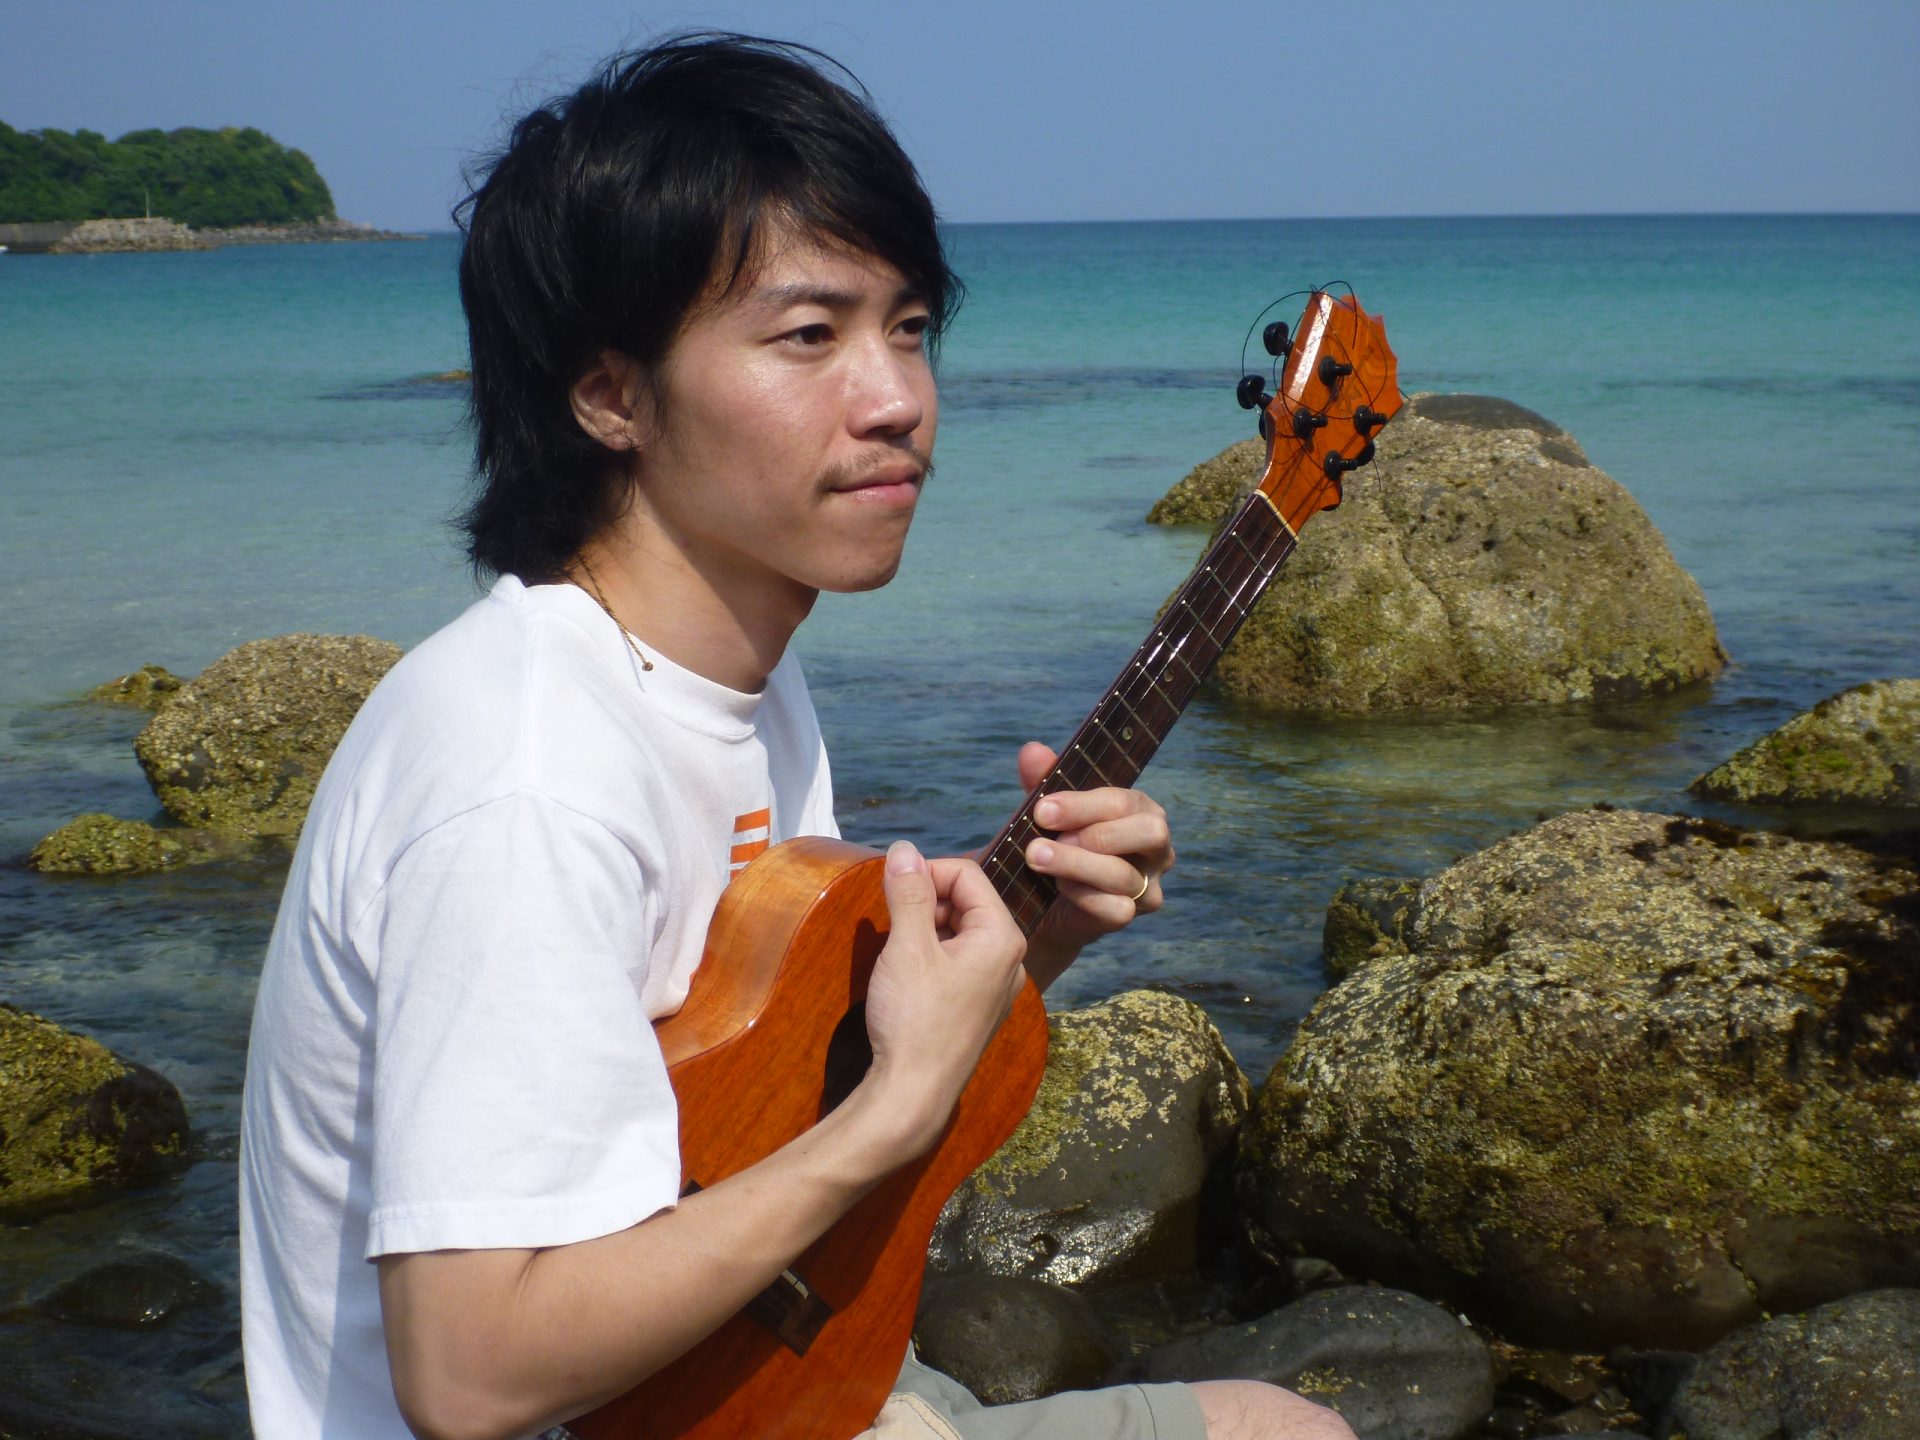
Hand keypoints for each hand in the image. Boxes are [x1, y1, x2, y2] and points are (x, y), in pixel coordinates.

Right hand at [859, 841, 1026, 1157]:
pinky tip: (906, 973)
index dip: (926, 871)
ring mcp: (996, 986)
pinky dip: (931, 954)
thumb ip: (908, 892)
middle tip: (891, 921)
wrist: (913, 1095)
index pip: (968, 874)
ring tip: (897, 948)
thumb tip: (903, 848)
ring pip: (960, 931)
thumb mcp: (907, 947)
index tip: (892, 885)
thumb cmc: (914, 1020)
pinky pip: (958, 961)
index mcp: (1002, 938)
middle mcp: (1009, 959)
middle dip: (926, 900)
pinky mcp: (978, 1007)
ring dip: (925, 927)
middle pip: (967, 901)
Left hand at [1016, 741, 1174, 982]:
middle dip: (1096, 833)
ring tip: (1037, 858)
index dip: (1082, 804)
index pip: (1125, 801)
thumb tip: (1032, 750)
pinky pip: (1117, 909)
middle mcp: (1156, 846)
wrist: (1044, 902)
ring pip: (1125, 874)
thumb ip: (1042, 779)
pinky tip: (1057, 887)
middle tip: (1046, 837)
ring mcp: (1149, 884)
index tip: (1041, 810)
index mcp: (1140, 810)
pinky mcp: (1134, 916)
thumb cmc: (1056, 843)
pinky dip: (1083, 896)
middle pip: (1150, 832)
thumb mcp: (1047, 810)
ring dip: (1076, 864)